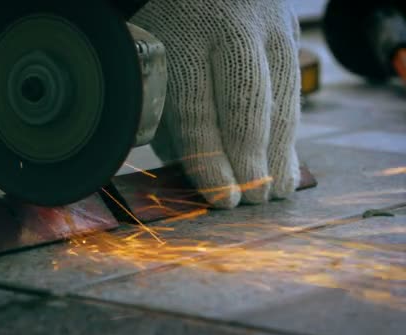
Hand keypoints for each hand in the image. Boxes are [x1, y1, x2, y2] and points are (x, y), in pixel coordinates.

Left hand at [132, 0, 301, 208]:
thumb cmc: (167, 25)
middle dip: (252, 162)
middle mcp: (228, 28)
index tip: (222, 198)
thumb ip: (169, 112)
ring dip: (281, 150)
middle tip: (255, 200)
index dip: (211, 162)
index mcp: (181, 37)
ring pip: (281, 96)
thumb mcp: (152, 60)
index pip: (198, 111)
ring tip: (277, 189)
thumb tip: (193, 169)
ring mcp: (265, 23)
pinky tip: (286, 154)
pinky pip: (293, 81)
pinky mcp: (287, 24)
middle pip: (246, 106)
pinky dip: (290, 123)